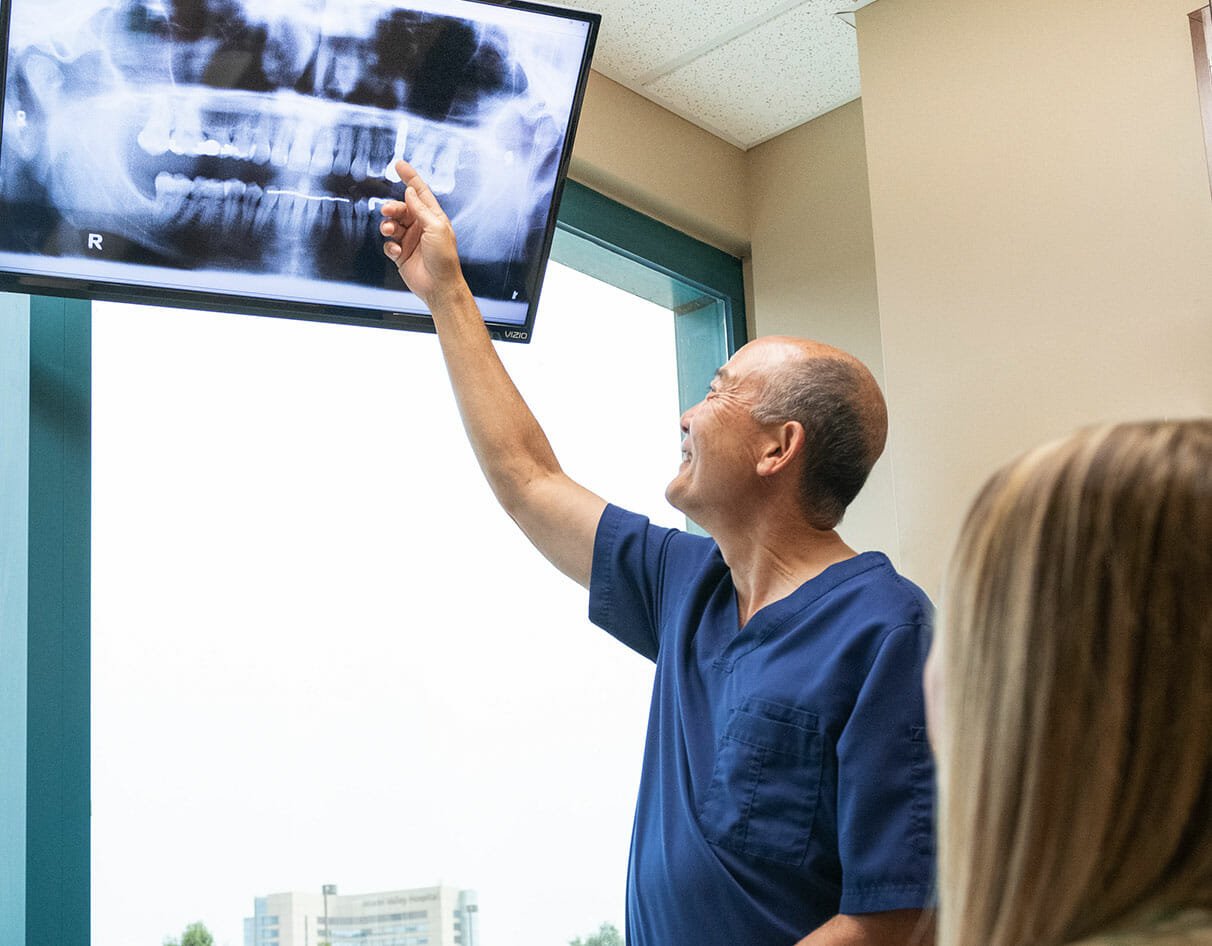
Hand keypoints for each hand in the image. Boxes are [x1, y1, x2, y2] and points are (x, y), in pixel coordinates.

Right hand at [380, 159, 467, 308]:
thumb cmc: (444, 259)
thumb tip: (410, 192)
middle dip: (393, 208)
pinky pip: (389, 244)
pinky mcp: (401, 254)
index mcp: (433, 217)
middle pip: (401, 208)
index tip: (399, 164)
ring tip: (391, 232)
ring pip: (392, 225)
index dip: (410, 177)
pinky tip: (398, 252)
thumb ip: (421, 209)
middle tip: (388, 211)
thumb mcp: (436, 228)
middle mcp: (420, 226)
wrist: (439, 286)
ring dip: (388, 226)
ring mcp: (410, 240)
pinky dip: (390, 245)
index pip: (419, 193)